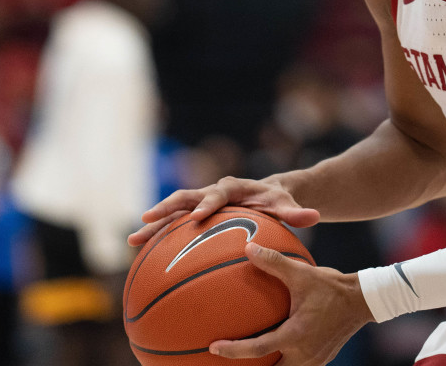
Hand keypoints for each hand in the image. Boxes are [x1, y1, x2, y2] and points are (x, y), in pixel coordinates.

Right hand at [128, 176, 320, 246]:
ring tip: (131, 241)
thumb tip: (315, 217)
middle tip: (147, 219)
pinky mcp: (194, 217)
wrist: (267, 195)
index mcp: (231, 188)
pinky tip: (140, 257)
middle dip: (166, 208)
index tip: (197, 218)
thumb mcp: (287, 206)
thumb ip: (296, 213)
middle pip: (184, 198)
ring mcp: (200, 204)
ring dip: (152, 225)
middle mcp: (211, 193)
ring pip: (172, 213)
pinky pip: (173, 227)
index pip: (216, 194)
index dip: (206, 204)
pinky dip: (158, 238)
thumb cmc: (277, 202)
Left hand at [209, 242, 372, 364]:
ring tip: (249, 362)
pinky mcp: (320, 360)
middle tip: (227, 363)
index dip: (234, 350)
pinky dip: (282, 364)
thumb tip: (248, 248)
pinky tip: (275, 356)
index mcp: (295, 335)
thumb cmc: (331, 287)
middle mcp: (303, 354)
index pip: (258, 349)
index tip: (215, 347)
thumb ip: (274, 262)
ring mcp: (313, 360)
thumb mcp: (302, 273)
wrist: (362, 301)